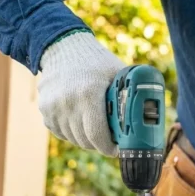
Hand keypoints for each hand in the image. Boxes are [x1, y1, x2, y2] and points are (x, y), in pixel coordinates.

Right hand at [37, 31, 126, 156]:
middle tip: (110, 139)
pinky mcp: (45, 110)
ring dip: (86, 138)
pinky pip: (61, 132)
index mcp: (89, 94)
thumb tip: (149, 117)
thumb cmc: (95, 61)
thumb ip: (130, 94)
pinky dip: (71, 131)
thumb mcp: (117, 73)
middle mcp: (68, 102)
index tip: (117, 148)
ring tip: (95, 126)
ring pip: (73, 138)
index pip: (98, 135)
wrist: (62, 47)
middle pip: (86, 140)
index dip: (109, 147)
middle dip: (100, 143)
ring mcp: (53, 107)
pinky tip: (79, 118)